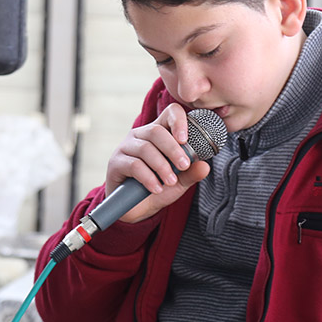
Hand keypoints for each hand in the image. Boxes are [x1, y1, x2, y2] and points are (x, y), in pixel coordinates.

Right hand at [105, 103, 210, 222]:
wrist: (138, 208)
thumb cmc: (159, 187)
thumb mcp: (180, 181)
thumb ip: (192, 173)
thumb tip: (205, 166)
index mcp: (160, 134)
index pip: (170, 113)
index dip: (179, 120)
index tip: (186, 139)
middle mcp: (141, 135)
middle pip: (156, 130)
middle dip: (173, 149)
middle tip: (184, 165)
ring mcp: (126, 147)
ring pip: (145, 148)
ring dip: (162, 166)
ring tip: (171, 181)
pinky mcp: (116, 162)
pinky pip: (133, 165)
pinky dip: (148, 177)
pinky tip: (157, 188)